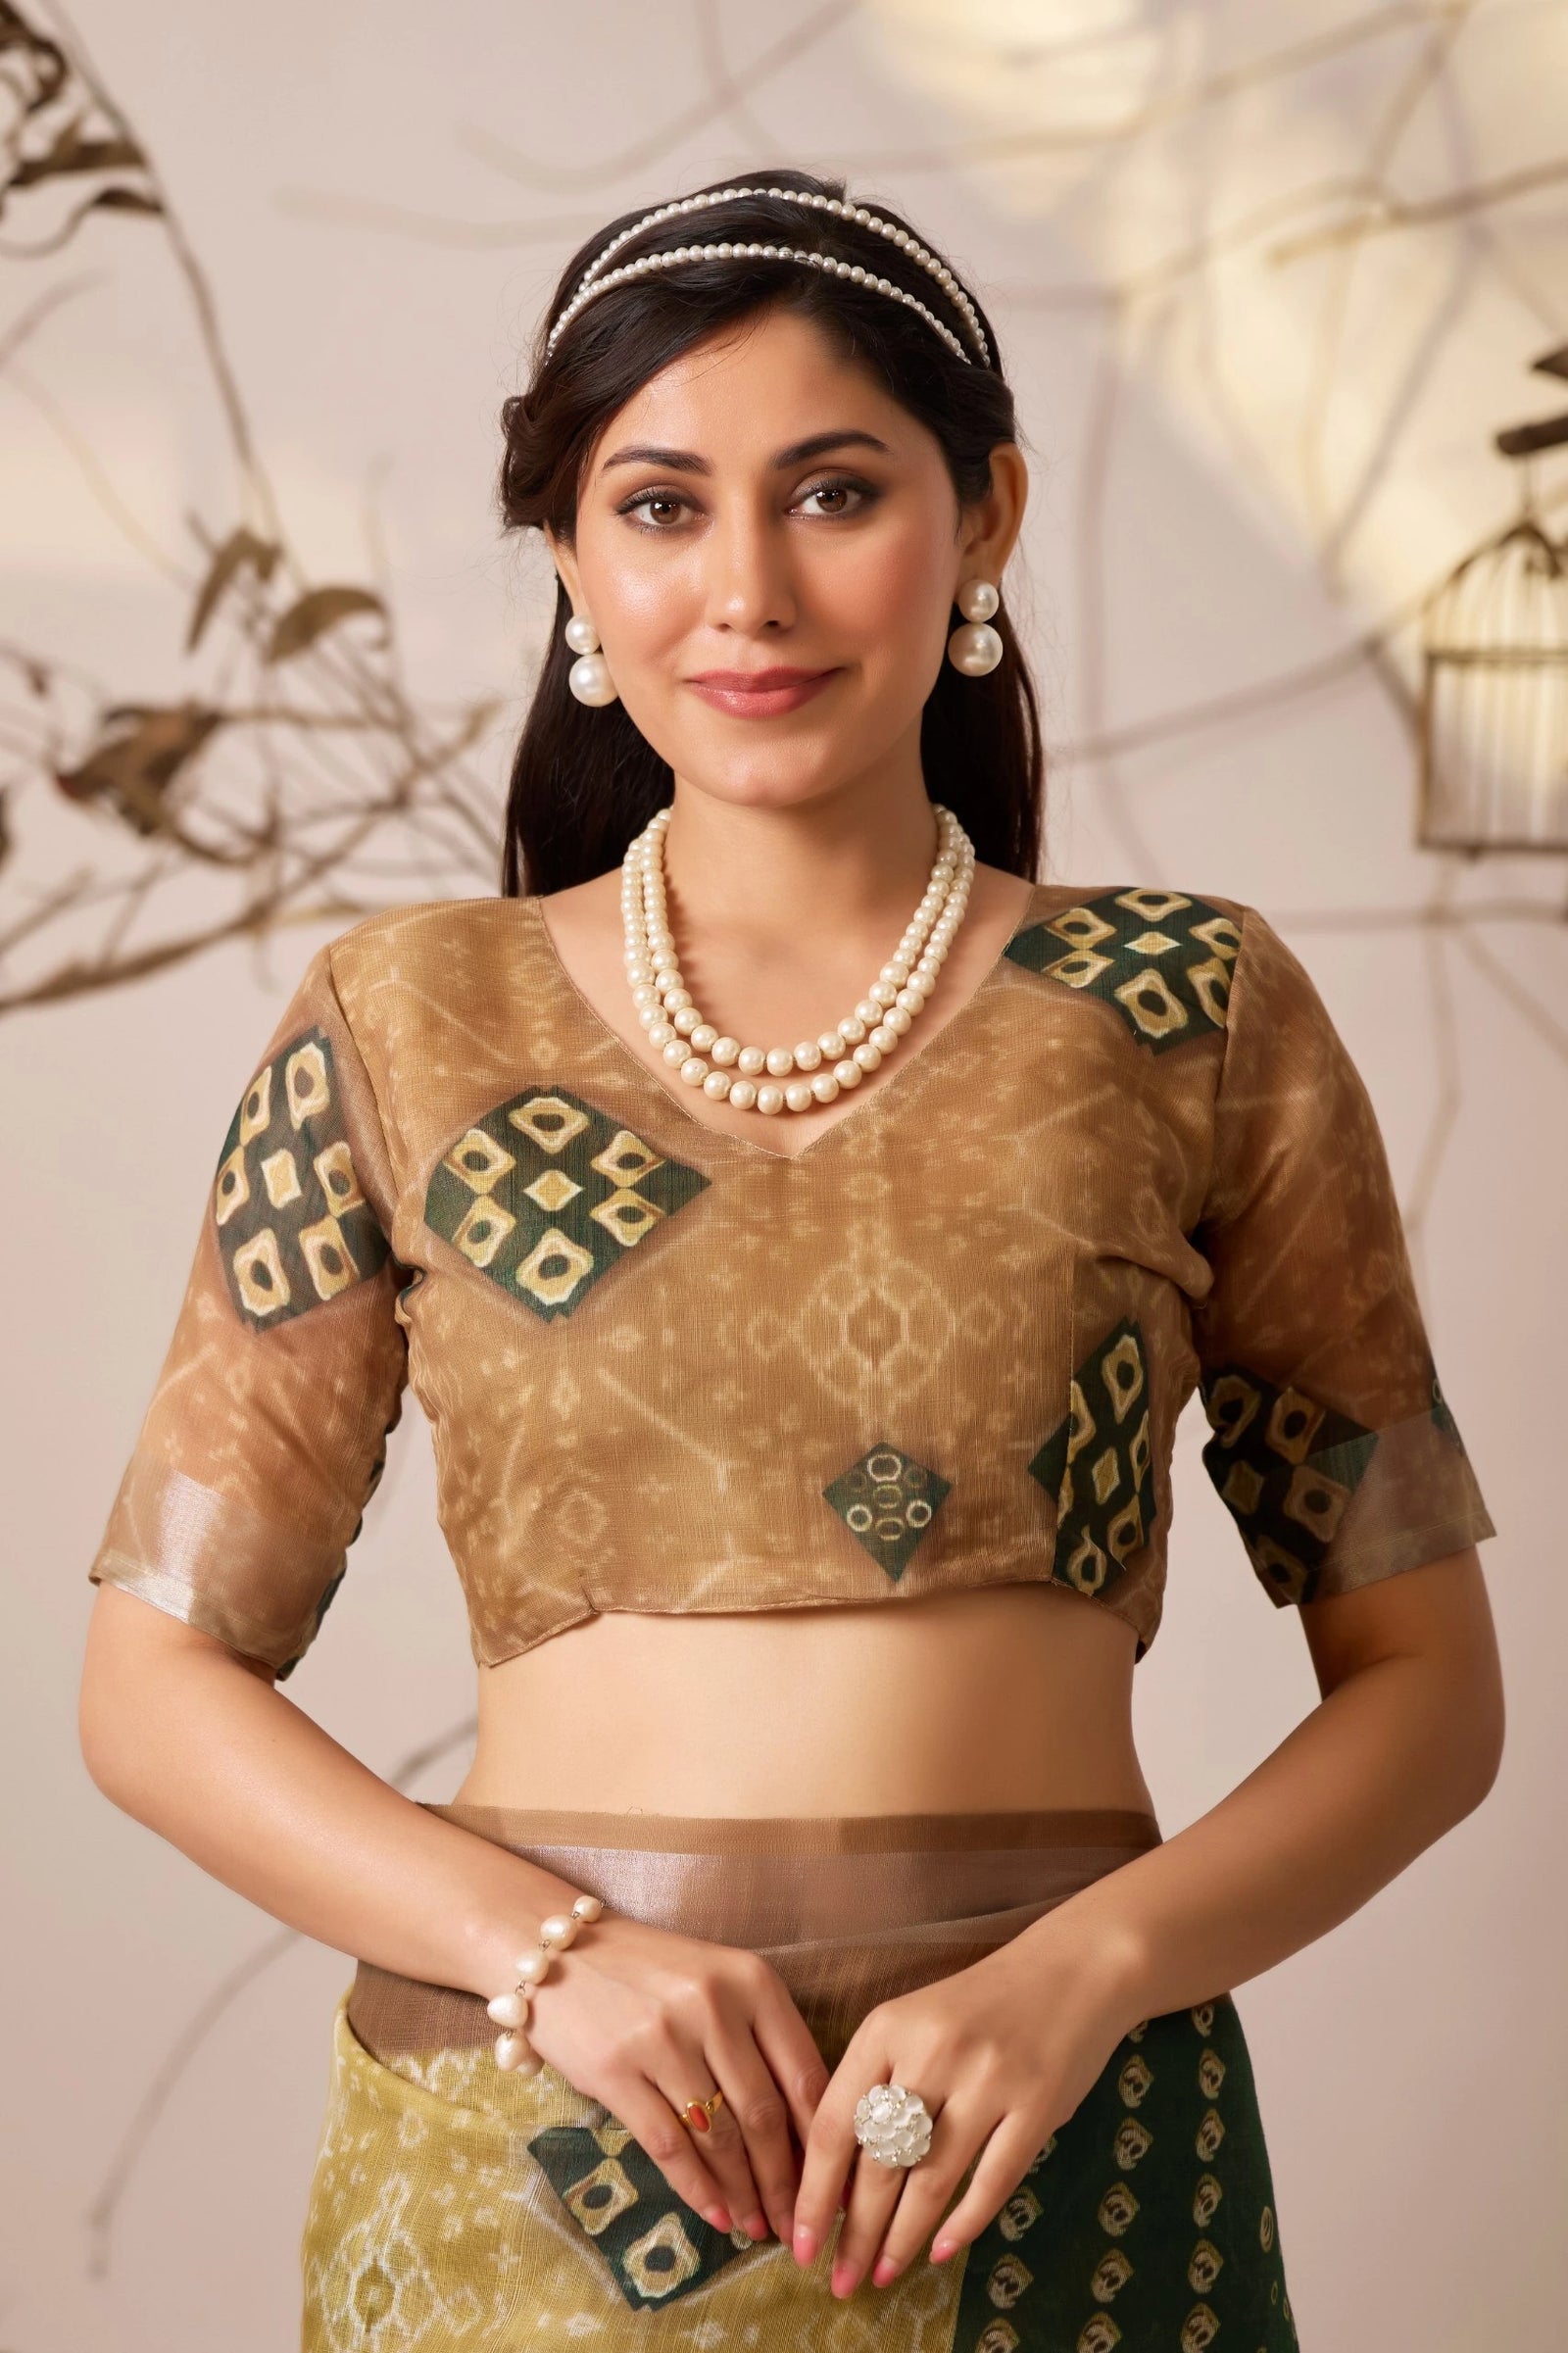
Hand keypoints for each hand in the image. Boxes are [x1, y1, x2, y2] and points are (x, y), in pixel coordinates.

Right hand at [520, 1911, 829, 2246]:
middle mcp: (712, 2006)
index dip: (822, 2140)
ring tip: (757, 2226)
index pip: (803, 2075)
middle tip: (797, 2226)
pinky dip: (696, 2188)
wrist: (557, 1951)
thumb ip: (759, 2041)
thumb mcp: (717, 1983)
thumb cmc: (649, 1972)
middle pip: (764, 2114)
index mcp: (751, 1982)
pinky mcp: (615, 2070)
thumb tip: (802, 2132)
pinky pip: (668, 2144)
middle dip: (785, 2182)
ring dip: (743, 2193)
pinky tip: (714, 2214)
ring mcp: (662, 2038)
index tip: (832, 2183)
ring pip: (720, 2137)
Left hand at [789, 1916, 1144, 2295]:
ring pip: (930, 2180)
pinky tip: (941, 2251)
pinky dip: (963, 2223)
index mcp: (886, 2028)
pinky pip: (991, 2181)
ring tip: (881, 2274)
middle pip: (878, 2162)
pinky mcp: (1036, 2105)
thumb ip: (876, 2085)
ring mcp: (987, 2079)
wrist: (1071, 1968)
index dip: (813, 2192)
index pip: (834, 2124)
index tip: (800, 2243)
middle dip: (853, 2232)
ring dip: (901, 2238)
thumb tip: (836, 2179)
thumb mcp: (912, 2022)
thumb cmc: (980, 2004)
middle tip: (839, 2279)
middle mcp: (931, 2051)